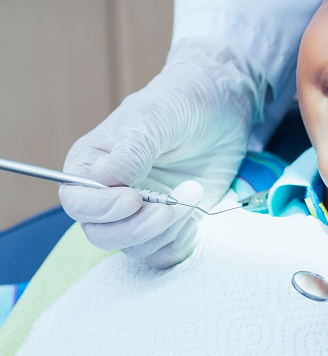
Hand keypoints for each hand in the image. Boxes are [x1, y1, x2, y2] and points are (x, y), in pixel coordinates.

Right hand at [59, 37, 261, 267]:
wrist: (221, 106)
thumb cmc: (181, 102)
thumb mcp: (156, 117)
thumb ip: (133, 150)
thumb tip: (104, 178)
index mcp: (92, 164)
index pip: (77, 201)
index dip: (100, 208)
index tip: (132, 199)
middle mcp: (110, 194)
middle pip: (102, 234)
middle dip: (135, 229)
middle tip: (169, 209)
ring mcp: (142, 212)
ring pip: (135, 248)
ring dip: (165, 232)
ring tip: (192, 196)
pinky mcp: (171, 223)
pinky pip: (163, 253)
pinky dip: (177, 245)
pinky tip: (194, 220)